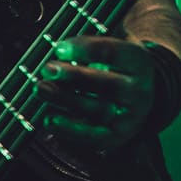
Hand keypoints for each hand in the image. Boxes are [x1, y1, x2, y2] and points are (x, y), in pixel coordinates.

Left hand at [36, 34, 155, 149]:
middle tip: (48, 68)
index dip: (84, 50)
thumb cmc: (111, 67)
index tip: (60, 48)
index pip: (112, 53)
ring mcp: (130, 116)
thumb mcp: (109, 48)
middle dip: (74, 76)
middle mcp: (139, 91)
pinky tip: (49, 119)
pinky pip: (93, 135)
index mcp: (138, 61)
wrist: (133, 97)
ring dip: (65, 99)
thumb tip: (61, 48)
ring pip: (97, 109)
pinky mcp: (117, 135)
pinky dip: (69, 129)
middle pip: (106, 84)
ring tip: (41, 88)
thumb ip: (88, 45)